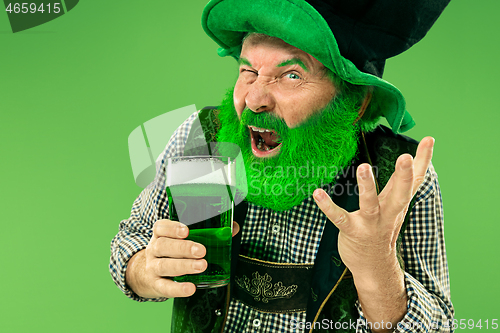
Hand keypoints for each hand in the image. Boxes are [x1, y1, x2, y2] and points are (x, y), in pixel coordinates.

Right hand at [125, 220, 239, 297]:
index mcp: (160, 235)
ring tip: (201, 266)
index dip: (172, 228)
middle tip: (201, 251)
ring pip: (164, 265)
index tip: (186, 230)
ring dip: (183, 266)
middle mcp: (154, 249)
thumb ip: (207, 232)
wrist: (146, 274)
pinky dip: (177, 288)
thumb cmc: (172, 252)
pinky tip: (190, 288)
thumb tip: (233, 228)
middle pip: (163, 246)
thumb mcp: (182, 240)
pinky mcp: (156, 284)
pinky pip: (165, 287)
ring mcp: (152, 267)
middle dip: (183, 248)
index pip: (161, 227)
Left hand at [313, 137, 433, 275]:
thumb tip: (414, 157)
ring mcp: (371, 224)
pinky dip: (328, 206)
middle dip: (404, 176)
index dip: (423, 160)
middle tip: (406, 157)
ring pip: (370, 204)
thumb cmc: (384, 228)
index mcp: (398, 203)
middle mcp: (388, 213)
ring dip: (367, 187)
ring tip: (364, 167)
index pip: (415, 180)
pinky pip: (339, 218)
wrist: (374, 266)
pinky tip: (317, 193)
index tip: (430, 138)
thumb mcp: (397, 205)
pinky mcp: (352, 231)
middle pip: (400, 194)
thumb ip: (403, 183)